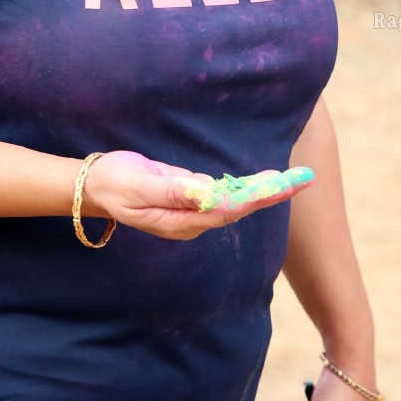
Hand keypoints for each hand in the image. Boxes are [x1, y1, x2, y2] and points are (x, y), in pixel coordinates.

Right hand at [80, 150, 313, 241]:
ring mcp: (193, 210)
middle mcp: (193, 220)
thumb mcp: (139, 186)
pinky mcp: (191, 197)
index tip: (279, 186)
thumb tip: (207, 193)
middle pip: (240, 208)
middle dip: (272, 194)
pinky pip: (225, 194)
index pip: (228, 209)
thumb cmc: (115, 184)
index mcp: (182, 221)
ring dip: (265, 190)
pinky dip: (247, 186)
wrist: (96, 187)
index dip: (256, 197)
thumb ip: (173, 191)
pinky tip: (266, 181)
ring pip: (236, 201)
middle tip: (303, 179)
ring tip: (294, 179)